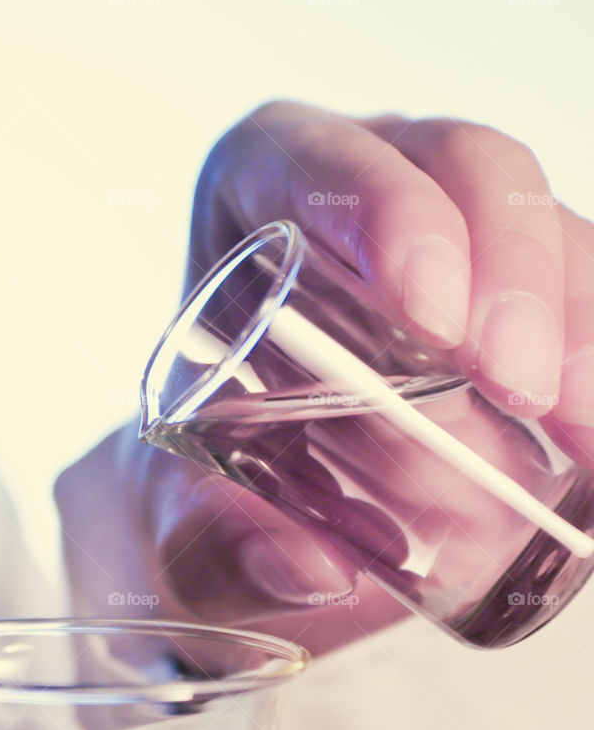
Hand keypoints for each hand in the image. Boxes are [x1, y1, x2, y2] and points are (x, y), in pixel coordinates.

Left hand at [56, 101, 593, 653]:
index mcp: (250, 203)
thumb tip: (303, 570)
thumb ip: (211, 546)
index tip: (433, 318)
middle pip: (457, 167)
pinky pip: (581, 289)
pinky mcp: (513, 295)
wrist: (250, 507)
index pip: (311, 158)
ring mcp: (450, 235)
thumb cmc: (200, 486)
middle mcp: (361, 195)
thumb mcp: (177, 521)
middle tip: (520, 384)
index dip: (385, 208)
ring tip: (586, 429)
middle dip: (505, 268)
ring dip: (577, 318)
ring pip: (541, 222)